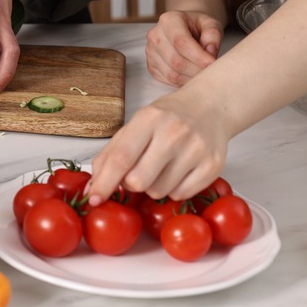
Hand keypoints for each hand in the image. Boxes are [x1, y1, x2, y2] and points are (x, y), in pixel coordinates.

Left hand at [86, 91, 230, 205]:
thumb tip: (93, 188)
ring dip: (153, 187)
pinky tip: (178, 171)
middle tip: (136, 172)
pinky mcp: (213, 166)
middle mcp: (174, 133)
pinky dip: (173, 189)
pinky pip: (180, 195)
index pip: (121, 158)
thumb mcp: (134, 126)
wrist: (210, 107)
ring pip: (158, 192)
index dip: (104, 182)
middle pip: (138, 181)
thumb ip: (110, 155)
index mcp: (149, 118)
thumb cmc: (166, 119)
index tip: (93, 198)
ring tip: (161, 167)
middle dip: (130, 184)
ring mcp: (196, 150)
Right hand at [146, 10, 223, 86]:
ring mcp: (150, 52)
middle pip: (176, 61)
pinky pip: (168, 80)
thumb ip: (213, 36)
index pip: (181, 42)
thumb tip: (210, 54)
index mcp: (169, 21)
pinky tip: (192, 74)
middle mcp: (155, 36)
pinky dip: (183, 81)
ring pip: (172, 74)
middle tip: (211, 71)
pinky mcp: (151, 65)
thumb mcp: (210, 24)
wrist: (184, 28)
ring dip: (191, 78)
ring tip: (203, 73)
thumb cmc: (197, 26)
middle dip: (196, 70)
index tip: (212, 63)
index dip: (198, 56)